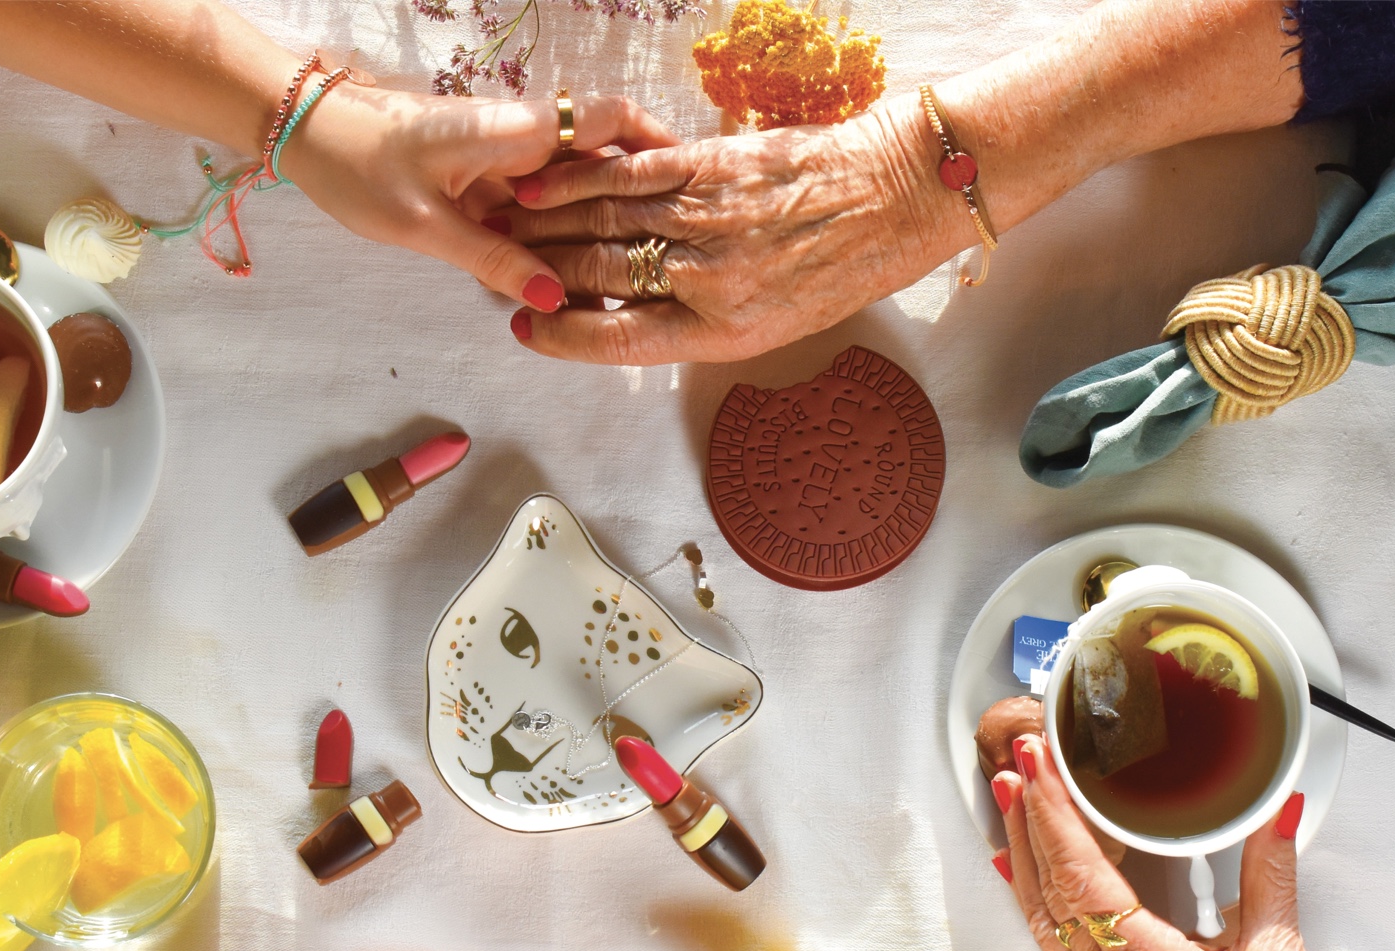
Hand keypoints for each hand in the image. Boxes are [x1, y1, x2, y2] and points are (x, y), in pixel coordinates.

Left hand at [280, 87, 676, 309]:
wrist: (303, 132)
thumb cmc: (356, 164)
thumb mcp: (424, 225)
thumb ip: (494, 261)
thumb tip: (555, 301)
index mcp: (515, 132)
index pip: (609, 121)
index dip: (657, 144)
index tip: (692, 181)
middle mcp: (518, 138)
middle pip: (597, 168)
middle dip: (626, 215)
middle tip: (658, 264)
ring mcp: (499, 156)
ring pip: (565, 195)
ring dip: (585, 237)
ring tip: (611, 290)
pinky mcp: (480, 175)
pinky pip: (531, 207)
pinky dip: (545, 241)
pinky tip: (551, 285)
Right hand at [489, 104, 958, 363]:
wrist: (897, 195)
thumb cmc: (844, 267)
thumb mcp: (778, 324)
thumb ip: (705, 322)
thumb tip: (635, 313)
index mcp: (725, 333)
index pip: (618, 341)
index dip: (561, 337)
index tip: (524, 327)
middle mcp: (709, 280)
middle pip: (598, 277)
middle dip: (539, 272)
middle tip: (497, 264)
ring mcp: (706, 219)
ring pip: (602, 222)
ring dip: (543, 224)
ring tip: (503, 224)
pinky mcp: (711, 166)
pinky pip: (629, 174)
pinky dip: (580, 178)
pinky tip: (544, 182)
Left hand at [993, 736, 1394, 950]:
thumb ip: (1271, 873)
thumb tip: (1279, 812)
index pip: (1084, 881)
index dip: (1056, 819)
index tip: (1038, 771)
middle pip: (1053, 893)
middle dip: (1032, 821)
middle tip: (1019, 762)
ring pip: (1044, 920)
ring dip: (1028, 856)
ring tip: (1012, 798)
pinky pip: (1056, 949)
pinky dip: (1038, 901)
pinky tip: (1023, 869)